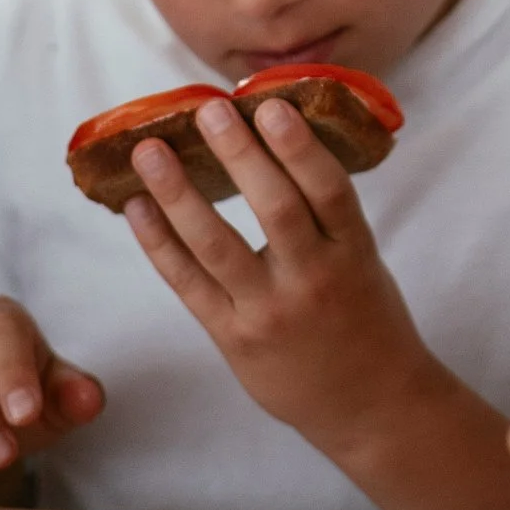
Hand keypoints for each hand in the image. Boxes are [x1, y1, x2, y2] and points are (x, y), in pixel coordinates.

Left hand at [120, 92, 435, 474]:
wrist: (370, 404)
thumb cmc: (367, 317)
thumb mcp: (364, 258)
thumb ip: (325, 213)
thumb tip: (276, 142)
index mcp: (353, 253)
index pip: (328, 190)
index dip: (299, 147)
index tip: (270, 104)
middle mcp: (312, 280)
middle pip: (275, 209)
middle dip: (239, 156)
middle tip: (209, 110)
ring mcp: (269, 312)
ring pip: (217, 246)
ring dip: (178, 194)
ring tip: (150, 151)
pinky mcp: (234, 338)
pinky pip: (188, 284)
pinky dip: (159, 244)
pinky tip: (138, 208)